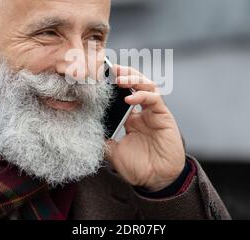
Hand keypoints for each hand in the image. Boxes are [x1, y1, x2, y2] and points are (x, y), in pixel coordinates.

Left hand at [105, 65, 185, 191]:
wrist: (157, 181)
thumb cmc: (138, 167)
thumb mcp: (113, 153)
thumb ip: (103, 140)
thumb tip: (86, 131)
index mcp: (131, 118)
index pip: (122, 94)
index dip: (114, 84)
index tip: (100, 77)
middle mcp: (143, 112)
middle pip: (136, 83)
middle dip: (125, 73)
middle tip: (110, 68)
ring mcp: (154, 113)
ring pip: (147, 85)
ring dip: (134, 78)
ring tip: (119, 77)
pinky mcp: (164, 117)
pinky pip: (154, 99)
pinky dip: (142, 95)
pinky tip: (130, 98)